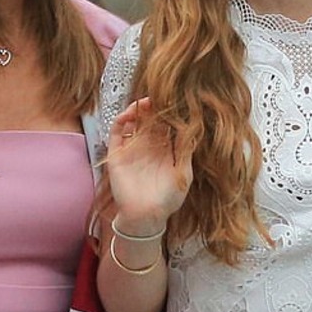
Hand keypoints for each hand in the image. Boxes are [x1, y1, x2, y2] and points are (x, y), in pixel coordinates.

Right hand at [107, 97, 192, 229]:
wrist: (146, 216)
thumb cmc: (168, 198)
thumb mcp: (184, 173)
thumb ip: (186, 151)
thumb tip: (194, 127)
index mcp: (165, 148)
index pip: (166, 123)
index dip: (169, 111)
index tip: (175, 99)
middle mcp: (148, 145)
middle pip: (149, 118)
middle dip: (154, 106)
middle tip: (160, 95)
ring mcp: (132, 148)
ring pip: (133, 121)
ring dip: (137, 109)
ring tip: (146, 102)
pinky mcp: (117, 153)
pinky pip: (116, 132)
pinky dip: (121, 119)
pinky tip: (130, 114)